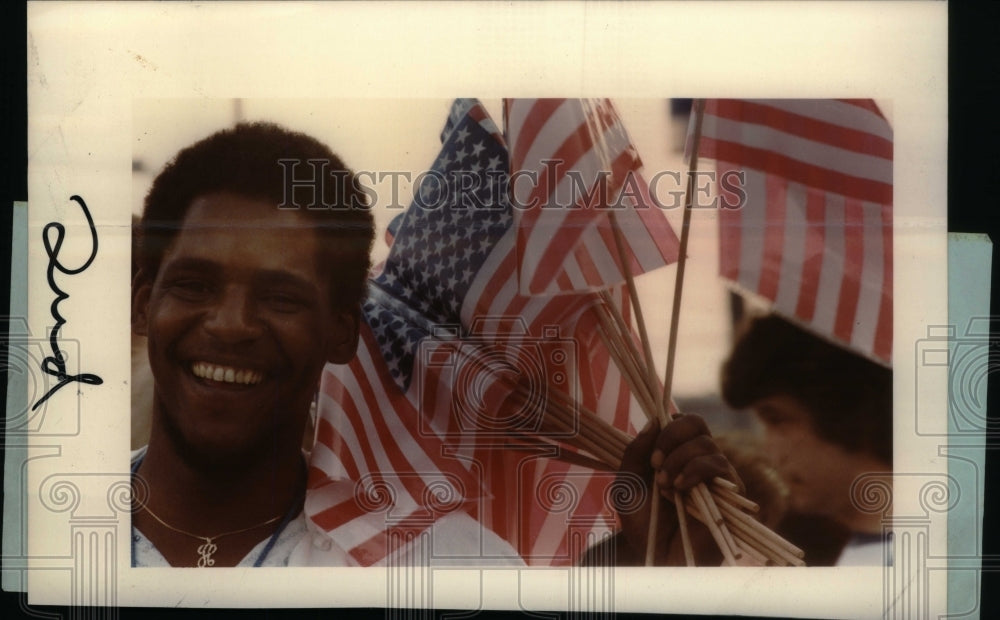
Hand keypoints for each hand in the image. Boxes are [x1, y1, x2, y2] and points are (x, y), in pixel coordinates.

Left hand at [612, 414, 741, 564]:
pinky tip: (680, 488)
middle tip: (655, 464)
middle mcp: (699, 460)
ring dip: (679, 459)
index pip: (682, 421)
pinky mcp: (731, 492)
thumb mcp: (627, 484)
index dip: (667, 426)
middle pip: (696, 422)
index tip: (651, 451)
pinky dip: (695, 470)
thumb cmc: (644, 525)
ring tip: (665, 485)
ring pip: (706, 443)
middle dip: (672, 437)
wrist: (659, 559)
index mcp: (677, 454)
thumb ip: (636, 452)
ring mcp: (716, 475)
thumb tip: (654, 420)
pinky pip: (718, 465)